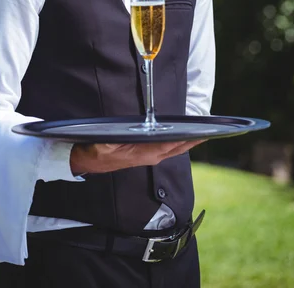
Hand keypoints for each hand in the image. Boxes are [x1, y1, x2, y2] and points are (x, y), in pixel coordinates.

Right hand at [70, 140, 204, 174]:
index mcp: (142, 154)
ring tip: (200, 134)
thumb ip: (124, 141)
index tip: (200, 134)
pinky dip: (176, 144)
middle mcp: (147, 157)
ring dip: (186, 143)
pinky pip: (165, 151)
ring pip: (172, 151)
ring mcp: (146, 158)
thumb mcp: (107, 143)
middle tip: (209, 132)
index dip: (186, 140)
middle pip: (176, 149)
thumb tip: (141, 134)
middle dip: (192, 141)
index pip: (169, 146)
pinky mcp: (143, 156)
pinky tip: (181, 139)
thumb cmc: (95, 149)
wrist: (84, 160)